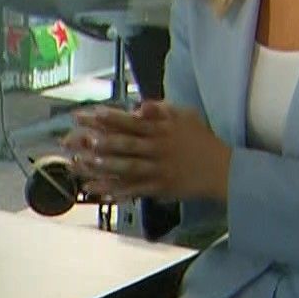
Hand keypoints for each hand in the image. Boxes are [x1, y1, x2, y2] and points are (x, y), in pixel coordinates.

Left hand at [63, 102, 231, 202]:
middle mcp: (157, 148)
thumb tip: (140, 105)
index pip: (130, 122)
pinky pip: (134, 190)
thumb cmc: (202, 140)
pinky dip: (116, 191)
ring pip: (127, 167)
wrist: (223, 169)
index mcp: (161, 129)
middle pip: (124, 143)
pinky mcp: (159, 187)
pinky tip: (98, 192)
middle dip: (98, 141)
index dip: (108, 118)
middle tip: (76, 139)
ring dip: (104, 166)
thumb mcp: (185, 116)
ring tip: (82, 164)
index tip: (88, 115)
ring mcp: (157, 169)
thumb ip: (161, 109)